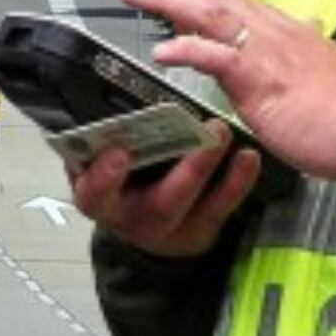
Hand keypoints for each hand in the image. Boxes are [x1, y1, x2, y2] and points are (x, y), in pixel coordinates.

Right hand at [67, 123, 261, 258]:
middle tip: (201, 127)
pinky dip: (238, 181)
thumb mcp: (94, 171)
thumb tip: (86, 103)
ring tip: (223, 132)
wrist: (148, 232)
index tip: (117, 151)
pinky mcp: (205, 229)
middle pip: (161, 203)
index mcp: (104, 204)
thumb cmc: (119, 187)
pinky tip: (248, 156)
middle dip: (185, 169)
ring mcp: (175, 230)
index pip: (94, 196)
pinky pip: (224, 207)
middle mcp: (138, 222)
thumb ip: (91, 149)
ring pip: (197, 205)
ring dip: (213, 167)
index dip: (104, 177)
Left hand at [116, 0, 335, 185]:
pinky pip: (219, 57)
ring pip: (208, 12)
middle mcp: (271, 29)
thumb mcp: (324, 66)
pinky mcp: (264, 79)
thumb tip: (308, 24)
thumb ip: (307, 45)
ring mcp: (266, 51)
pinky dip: (188, 49)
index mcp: (283, 27)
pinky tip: (161, 51)